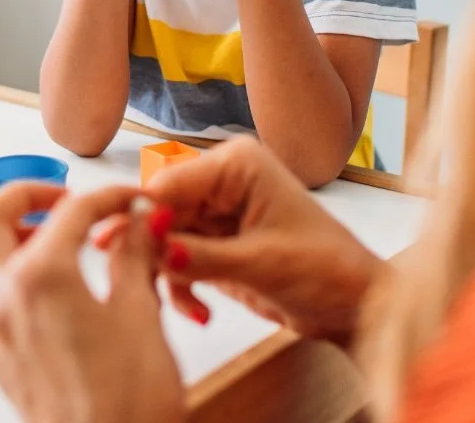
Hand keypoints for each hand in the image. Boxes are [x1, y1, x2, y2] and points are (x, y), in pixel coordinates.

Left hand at [0, 182, 183, 422]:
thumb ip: (136, 254)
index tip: (132, 200)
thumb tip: (141, 220)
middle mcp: (4, 298)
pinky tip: (43, 278)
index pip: (73, 209)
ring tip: (47, 232)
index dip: (110, 196)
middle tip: (65, 197)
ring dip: (2, 231)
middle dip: (26, 194)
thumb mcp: (141, 312)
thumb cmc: (127, 403)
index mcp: (41, 277)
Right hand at [146, 137, 383, 343]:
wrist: (352, 302)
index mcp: (236, 164)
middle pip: (160, 210)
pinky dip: (180, 285)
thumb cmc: (324, 268)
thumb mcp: (258, 264)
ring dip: (166, 273)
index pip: (169, 183)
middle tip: (141, 285)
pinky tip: (200, 311)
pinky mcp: (216, 241)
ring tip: (185, 306)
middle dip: (151, 250)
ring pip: (163, 236)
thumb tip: (150, 246)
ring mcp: (218, 211)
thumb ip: (200, 255)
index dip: (142, 216)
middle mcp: (223, 179)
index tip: (122, 250)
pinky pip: (178, 257)